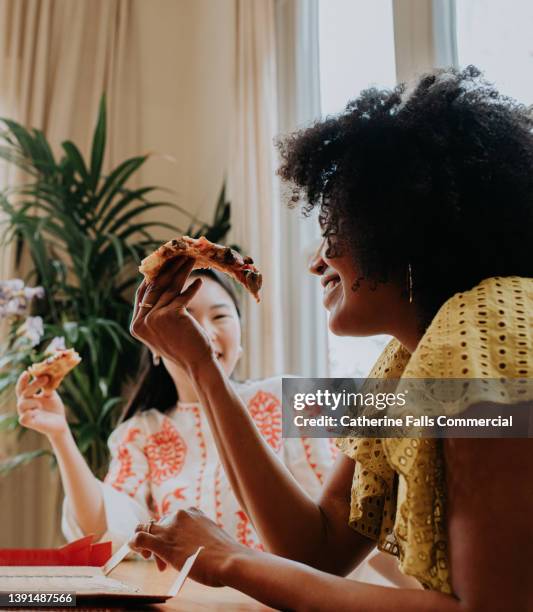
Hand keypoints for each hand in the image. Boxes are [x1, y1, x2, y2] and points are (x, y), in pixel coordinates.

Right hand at [16, 371, 67, 439]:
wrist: (60, 422)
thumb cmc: (54, 407)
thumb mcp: (51, 394)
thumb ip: (46, 385)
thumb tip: (45, 371)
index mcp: (28, 397)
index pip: (22, 387)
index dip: (23, 379)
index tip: (27, 371)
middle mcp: (24, 405)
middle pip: (23, 393)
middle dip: (34, 384)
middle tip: (45, 378)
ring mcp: (26, 414)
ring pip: (21, 405)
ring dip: (32, 401)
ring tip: (41, 403)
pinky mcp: (30, 423)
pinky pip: (24, 419)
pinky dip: (28, 414)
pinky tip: (36, 411)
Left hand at [129, 507, 249, 586]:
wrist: (228, 560)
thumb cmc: (224, 554)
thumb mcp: (210, 537)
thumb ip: (196, 536)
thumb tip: (190, 546)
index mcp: (193, 512)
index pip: (172, 519)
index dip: (169, 534)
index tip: (175, 549)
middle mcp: (180, 516)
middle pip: (159, 525)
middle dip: (159, 541)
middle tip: (163, 563)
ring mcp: (170, 529)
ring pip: (146, 528)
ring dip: (145, 543)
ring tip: (150, 559)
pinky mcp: (162, 544)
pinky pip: (139, 538)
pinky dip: (133, 542)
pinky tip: (132, 547)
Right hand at [130, 258, 214, 372]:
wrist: (197, 364)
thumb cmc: (183, 347)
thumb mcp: (163, 330)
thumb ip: (156, 312)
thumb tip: (157, 284)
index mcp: (136, 326)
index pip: (141, 295)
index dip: (151, 278)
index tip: (160, 265)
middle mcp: (142, 322)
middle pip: (155, 288)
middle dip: (167, 269)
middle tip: (177, 256)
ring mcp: (155, 318)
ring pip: (170, 289)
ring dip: (182, 273)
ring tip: (190, 262)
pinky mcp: (171, 315)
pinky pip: (183, 296)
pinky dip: (192, 288)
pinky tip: (199, 282)